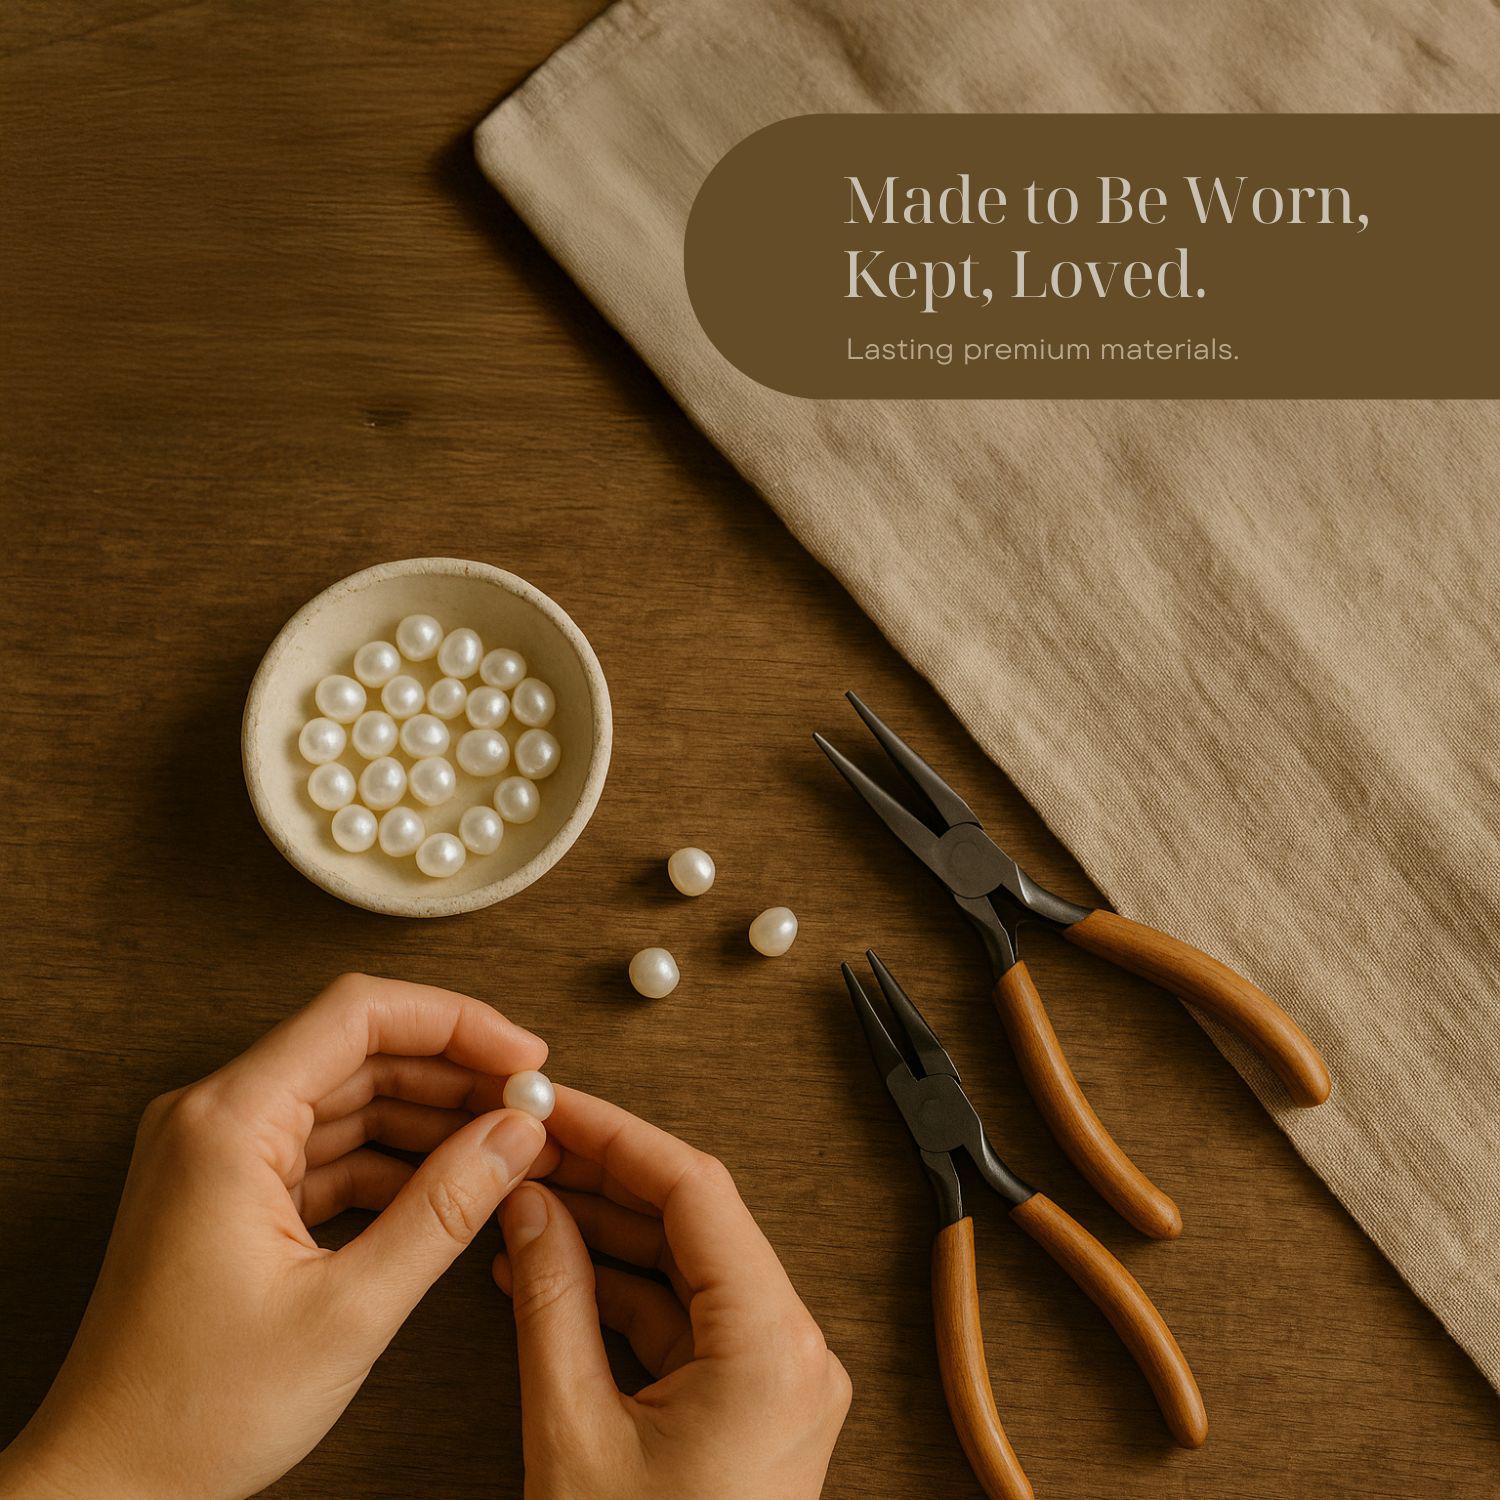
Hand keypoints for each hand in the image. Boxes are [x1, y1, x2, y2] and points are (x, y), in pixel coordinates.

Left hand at [0, 973, 554, 1499]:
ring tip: (505, 1144)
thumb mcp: (348, 1310)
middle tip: (529, 1104)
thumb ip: (444, 1210)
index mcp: (227, 1122)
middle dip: (454, 1071)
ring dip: (430, 1116)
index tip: (523, 1053)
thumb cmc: (195, 1411)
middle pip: (358, 1049)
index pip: (358, 1014)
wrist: (107, 1484)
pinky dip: (391, 1159)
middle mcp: (215, 1118)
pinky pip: (327, 1146)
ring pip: (348, 1096)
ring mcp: (219, 1153)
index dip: (456, 1021)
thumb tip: (516, 1135)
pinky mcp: (230, 1190)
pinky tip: (450, 1182)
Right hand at [493, 1087, 851, 1499]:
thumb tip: (530, 1208)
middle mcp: (793, 1350)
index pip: (695, 1192)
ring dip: (603, 1237)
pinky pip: (682, 1320)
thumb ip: (549, 1304)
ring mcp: (776, 1378)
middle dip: (601, 1183)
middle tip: (529, 1150)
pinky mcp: (750, 1403)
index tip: (558, 1105)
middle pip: (692, 1222)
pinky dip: (617, 1295)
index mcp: (772, 1346)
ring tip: (523, 1208)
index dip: (618, 1136)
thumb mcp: (574, 1435)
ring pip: (683, 1268)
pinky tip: (548, 1273)